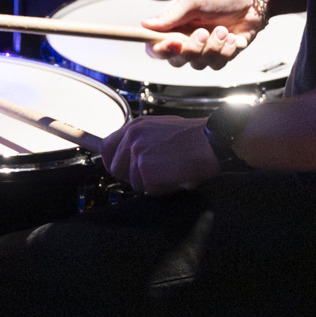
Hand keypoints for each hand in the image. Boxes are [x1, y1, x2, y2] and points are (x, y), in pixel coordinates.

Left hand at [100, 115, 220, 195]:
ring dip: (150, 184)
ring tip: (170, 172)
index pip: (105, 147)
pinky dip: (162, 189)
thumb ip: (140, 141)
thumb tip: (129, 158)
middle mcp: (132, 136)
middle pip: (114, 168)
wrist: (210, 142)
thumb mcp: (160, 130)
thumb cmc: (193, 139)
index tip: (123, 169)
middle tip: (152, 174)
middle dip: (131, 176)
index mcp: (135, 126)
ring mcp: (137, 152)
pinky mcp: (145, 168)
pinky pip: (148, 190)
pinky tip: (175, 176)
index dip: (114, 162)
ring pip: (133, 182)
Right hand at [142, 0, 258, 69]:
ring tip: (223, 30)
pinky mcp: (222, 54)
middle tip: (202, 33)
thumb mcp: (193, 0)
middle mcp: (187, 40)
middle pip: (177, 61)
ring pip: (199, 64)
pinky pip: (218, 64)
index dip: (160, 50)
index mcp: (175, 26)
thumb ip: (171, 15)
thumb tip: (146, 24)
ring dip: (212, 48)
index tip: (172, 42)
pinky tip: (232, 37)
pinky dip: (226, 51)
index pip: (157, 47)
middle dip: (191, 49)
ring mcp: (205, 49)